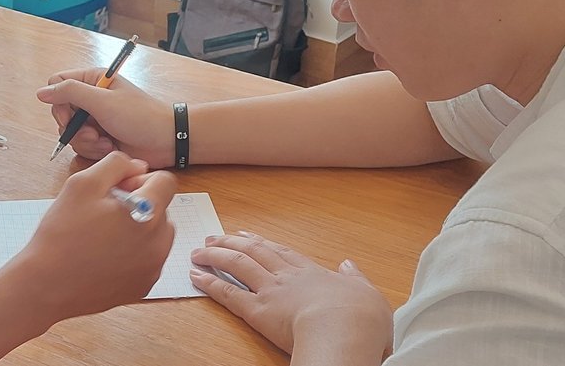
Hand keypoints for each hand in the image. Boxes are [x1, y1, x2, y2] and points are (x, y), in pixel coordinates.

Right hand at [0, 152, 176, 321]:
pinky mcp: (143, 287)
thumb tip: (139, 167)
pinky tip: (105, 256)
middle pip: (163, 209)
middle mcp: (159, 243)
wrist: (46, 285)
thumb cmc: (61, 233)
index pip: (166, 182)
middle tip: (105, 214)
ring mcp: (153, 268)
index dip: (141, 179)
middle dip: (140, 204)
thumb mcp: (83, 183)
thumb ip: (116, 165)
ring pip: (157, 235)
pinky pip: (148, 260)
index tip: (118, 190)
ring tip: (105, 236)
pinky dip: (134, 253)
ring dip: (139, 228)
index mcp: (149, 213)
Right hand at [36, 69, 175, 167]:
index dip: (58, 102)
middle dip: (75, 129)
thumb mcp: (103, 101)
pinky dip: (94, 150)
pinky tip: (111, 149)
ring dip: (87, 142)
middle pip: (61, 112)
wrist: (166, 141)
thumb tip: (41, 91)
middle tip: (94, 134)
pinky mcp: (99, 138)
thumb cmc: (140, 116)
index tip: (70, 117)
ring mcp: (94, 119)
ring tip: (106, 143)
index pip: (57, 84)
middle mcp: (91, 98)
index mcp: (92, 80)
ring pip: (71, 133)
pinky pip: (82, 146)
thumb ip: (70, 93)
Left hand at [191, 232, 390, 360]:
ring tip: (199, 251)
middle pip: (255, 252)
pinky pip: (228, 294)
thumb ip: (356, 278)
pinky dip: (210, 283)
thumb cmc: (360, 318)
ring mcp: (271, 291)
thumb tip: (349, 265)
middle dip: (232, 243)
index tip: (248, 235)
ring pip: (238, 265)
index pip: (282, 252)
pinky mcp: (257, 311)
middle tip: (215, 237)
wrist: (344, 330)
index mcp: (314, 273)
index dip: (263, 243)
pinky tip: (197, 277)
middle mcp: (288, 277)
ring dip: (216, 255)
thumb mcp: (367, 293)